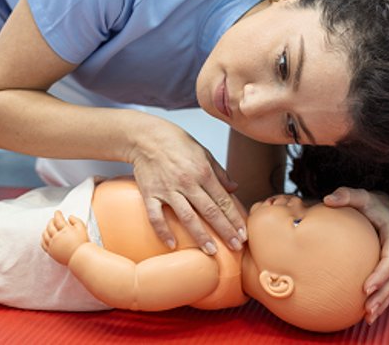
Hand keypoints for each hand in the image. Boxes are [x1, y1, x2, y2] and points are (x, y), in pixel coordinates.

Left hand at [41, 210, 90, 264]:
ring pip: (45, 234)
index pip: (58, 219)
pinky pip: (43, 244)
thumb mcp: (82, 228)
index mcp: (65, 230)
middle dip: (51, 221)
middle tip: (53, 219)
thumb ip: (76, 220)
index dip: (57, 214)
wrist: (80, 257)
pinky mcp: (51, 252)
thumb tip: (69, 217)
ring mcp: (53, 245)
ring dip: (46, 229)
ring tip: (49, 227)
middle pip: (50, 226)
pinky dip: (43, 238)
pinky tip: (45, 236)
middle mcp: (57, 237)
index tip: (57, 212)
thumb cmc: (82, 243)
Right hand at [128, 121, 245, 255]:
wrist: (145, 136)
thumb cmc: (175, 142)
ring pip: (187, 217)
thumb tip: (234, 188)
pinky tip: (172, 245)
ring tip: (211, 251)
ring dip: (200, 236)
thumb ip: (219, 172)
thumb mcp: (203, 152)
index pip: (223, 200)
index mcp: (203, 171)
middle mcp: (187, 182)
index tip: (243, 233)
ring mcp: (168, 190)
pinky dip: (163, 231)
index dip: (234, 218)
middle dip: (225, 231)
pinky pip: (156, 216)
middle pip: (210, 211)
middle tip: (236, 247)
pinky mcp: (150, 194)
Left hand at [324, 187, 388, 324]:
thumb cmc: (368, 202)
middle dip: (382, 295)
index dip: (380, 275)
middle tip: (366, 309)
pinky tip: (369, 313)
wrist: (383, 207)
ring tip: (368, 317)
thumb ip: (345, 195)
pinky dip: (382, 300)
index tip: (365, 288)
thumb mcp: (359, 195)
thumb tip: (327, 199)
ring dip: (383, 302)